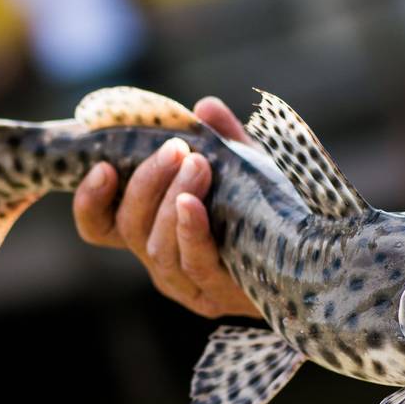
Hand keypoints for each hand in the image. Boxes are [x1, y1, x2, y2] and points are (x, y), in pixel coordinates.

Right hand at [73, 97, 260, 319]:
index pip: (101, 226)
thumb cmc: (271, 213)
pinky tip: (194, 204)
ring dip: (170, 201)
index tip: (101, 166)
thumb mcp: (248, 171)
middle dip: (146, 183)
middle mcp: (160, 260)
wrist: (314, 259)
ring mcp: (185, 284)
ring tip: (197, 165)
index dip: (89, 201)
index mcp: (154, 231)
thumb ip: (226, 141)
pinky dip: (189, 231)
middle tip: (175, 148)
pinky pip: (192, 263)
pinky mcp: (215, 295)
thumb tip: (206, 108)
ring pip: (156, 246)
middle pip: (128, 227)